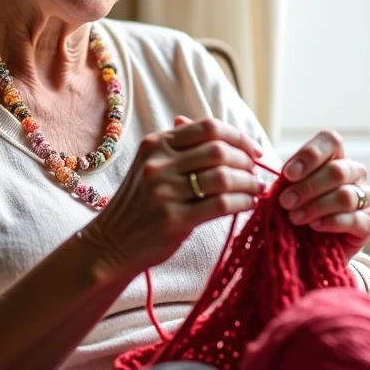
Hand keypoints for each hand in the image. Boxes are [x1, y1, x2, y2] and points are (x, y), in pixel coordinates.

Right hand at [84, 117, 264, 277]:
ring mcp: (164, 192)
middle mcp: (158, 163)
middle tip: (256, 171)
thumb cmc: (140, 203)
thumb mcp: (151, 165)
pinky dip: (242, 202)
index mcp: (155, 144)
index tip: (253, 149)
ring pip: (222, 177)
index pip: (207, 127)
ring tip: (257, 188)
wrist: (112, 242)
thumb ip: (181, 146)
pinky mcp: (174, 220)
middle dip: (246, 160)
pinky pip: (220, 205)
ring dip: (248, 182)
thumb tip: (218, 129)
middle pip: (218, 150)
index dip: (238, 136)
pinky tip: (249, 204)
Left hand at [278, 130, 369, 259]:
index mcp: (335, 156)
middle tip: (285, 201)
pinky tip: (314, 226)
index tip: (288, 173)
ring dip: (316, 206)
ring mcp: (366, 197)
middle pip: (336, 171)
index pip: (331, 141)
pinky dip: (330, 222)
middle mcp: (354, 172)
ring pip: (345, 196)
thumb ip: (290, 179)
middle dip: (307, 187)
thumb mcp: (292, 188)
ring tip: (294, 217)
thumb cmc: (303, 206)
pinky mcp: (369, 222)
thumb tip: (282, 178)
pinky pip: (354, 219)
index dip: (310, 154)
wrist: (317, 242)